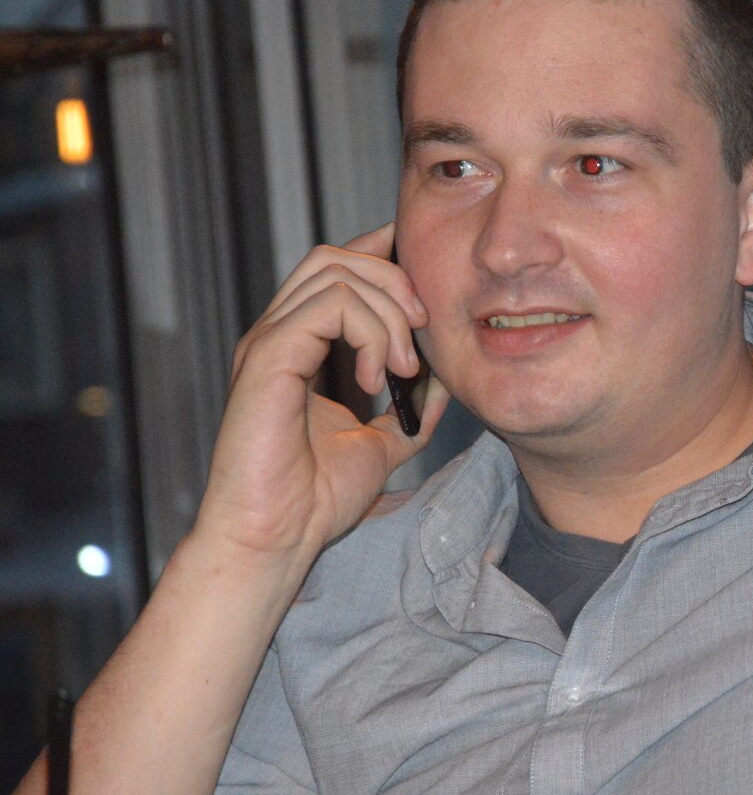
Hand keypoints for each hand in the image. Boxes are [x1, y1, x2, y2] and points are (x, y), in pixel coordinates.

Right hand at [193, 222, 448, 576]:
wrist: (277, 537)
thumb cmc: (314, 499)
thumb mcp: (381, 445)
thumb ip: (410, 413)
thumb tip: (443, 384)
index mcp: (299, 347)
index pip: (336, 268)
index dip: (383, 257)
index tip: (429, 284)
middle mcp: (278, 335)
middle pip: (336, 257)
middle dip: (394, 280)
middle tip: (423, 333)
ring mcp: (269, 343)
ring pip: (336, 274)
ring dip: (388, 313)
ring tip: (402, 369)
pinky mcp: (268, 357)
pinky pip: (329, 307)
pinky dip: (368, 333)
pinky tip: (375, 379)